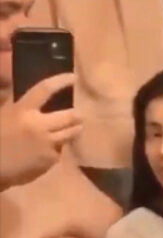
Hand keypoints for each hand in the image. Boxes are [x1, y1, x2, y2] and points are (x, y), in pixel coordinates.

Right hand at [0, 73, 80, 188]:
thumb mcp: (1, 115)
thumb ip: (13, 104)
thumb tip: (24, 92)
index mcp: (21, 110)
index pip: (45, 89)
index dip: (61, 81)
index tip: (73, 77)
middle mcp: (38, 125)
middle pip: (69, 116)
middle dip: (77, 115)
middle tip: (80, 115)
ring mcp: (47, 143)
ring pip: (70, 134)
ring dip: (74, 130)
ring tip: (75, 129)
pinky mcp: (49, 160)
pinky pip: (59, 151)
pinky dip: (56, 150)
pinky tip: (48, 151)